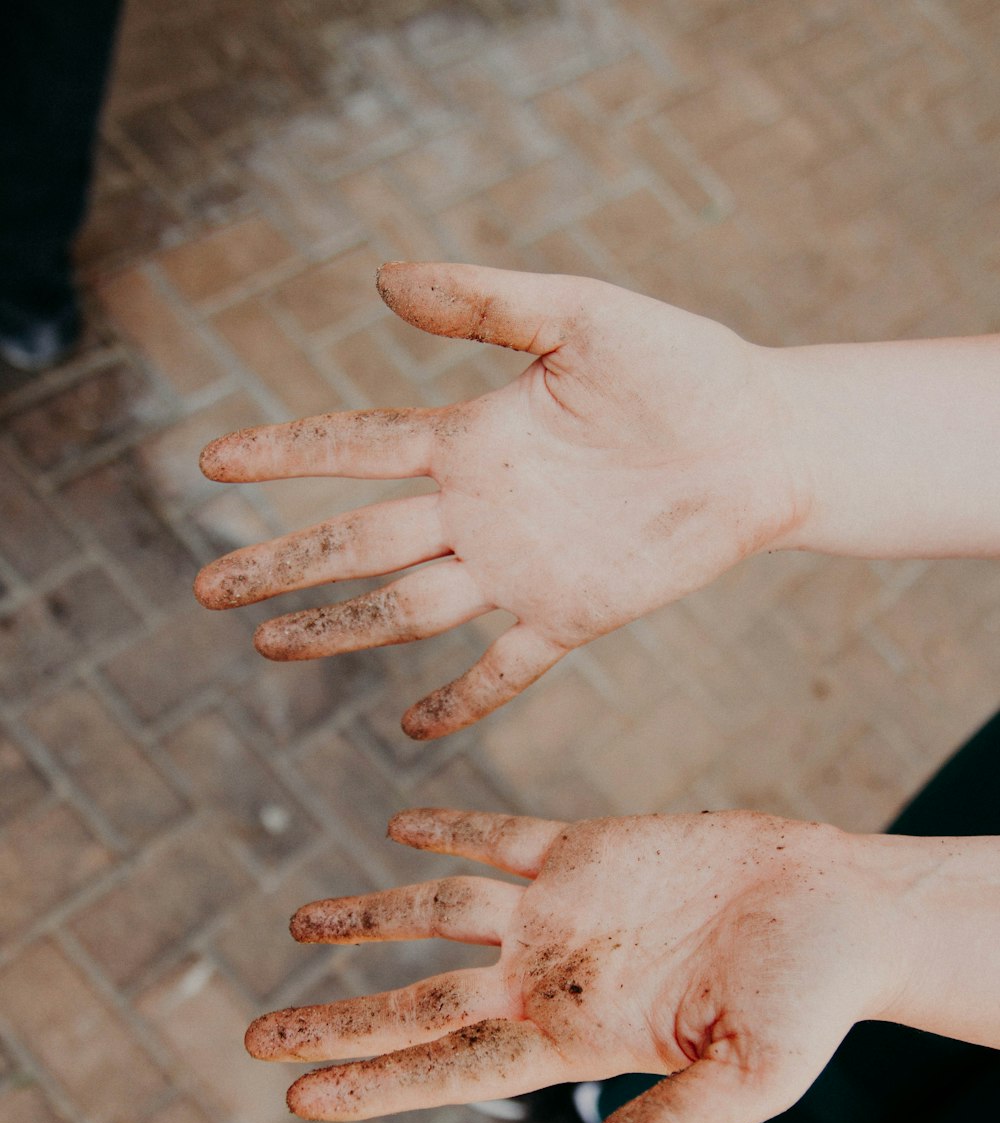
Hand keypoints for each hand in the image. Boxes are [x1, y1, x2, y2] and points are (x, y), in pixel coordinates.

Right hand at [194, 263, 797, 737]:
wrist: (762, 439)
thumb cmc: (681, 366)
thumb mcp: (581, 317)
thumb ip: (488, 304)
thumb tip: (382, 282)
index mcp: (473, 438)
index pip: (354, 448)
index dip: (283, 456)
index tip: (212, 465)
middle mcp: (482, 510)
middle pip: (359, 544)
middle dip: (283, 564)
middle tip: (211, 588)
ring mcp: (521, 569)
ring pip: (408, 609)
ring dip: (341, 630)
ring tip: (274, 649)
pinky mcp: (573, 614)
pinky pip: (505, 668)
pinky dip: (462, 698)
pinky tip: (414, 728)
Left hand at [245, 807, 916, 1122]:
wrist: (845, 907)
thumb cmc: (811, 1000)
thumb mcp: (746, 1083)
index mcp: (576, 1037)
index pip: (451, 1066)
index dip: (374, 1081)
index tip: (296, 1096)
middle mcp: (551, 976)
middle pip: (420, 998)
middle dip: (341, 1016)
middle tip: (257, 1035)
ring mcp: (564, 910)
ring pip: (440, 909)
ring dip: (370, 913)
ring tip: (299, 921)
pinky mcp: (592, 847)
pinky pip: (502, 835)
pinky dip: (451, 828)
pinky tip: (398, 831)